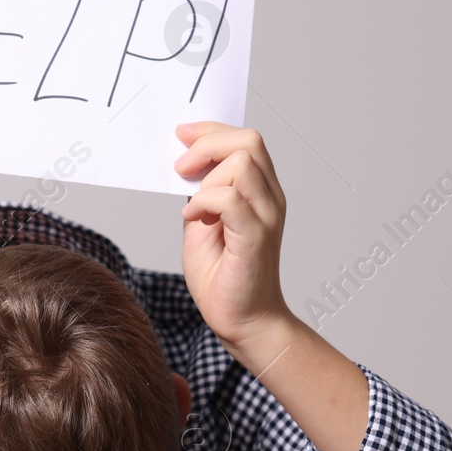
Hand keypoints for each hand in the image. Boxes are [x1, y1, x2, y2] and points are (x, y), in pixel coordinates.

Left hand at [174, 122, 292, 355]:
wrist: (242, 320)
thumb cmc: (223, 275)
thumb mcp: (202, 223)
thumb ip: (201, 193)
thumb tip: (185, 163)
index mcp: (261, 192)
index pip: (246, 140)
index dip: (211, 131)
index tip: (181, 135)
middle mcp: (270, 199)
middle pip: (249, 141)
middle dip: (207, 144)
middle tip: (181, 167)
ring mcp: (267, 217)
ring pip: (242, 164)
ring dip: (206, 179)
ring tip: (192, 205)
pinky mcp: (256, 237)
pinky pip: (231, 199)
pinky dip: (204, 202)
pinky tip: (192, 220)